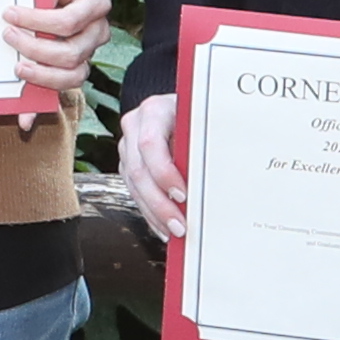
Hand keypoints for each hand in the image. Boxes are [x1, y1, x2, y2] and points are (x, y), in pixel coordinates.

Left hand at [0, 0, 110, 128]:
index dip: (38, 20)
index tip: (9, 13)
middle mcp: (97, 32)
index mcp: (96, 4)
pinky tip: (25, 119)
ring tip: (17, 68)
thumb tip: (30, 3)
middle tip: (8, 36)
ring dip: (42, 77)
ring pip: (72, 77)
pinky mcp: (71, 69)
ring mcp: (86, 53)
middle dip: (36, 49)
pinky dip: (41, 107)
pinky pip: (60, 92)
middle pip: (72, 53)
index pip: (70, 21)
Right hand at [119, 89, 187, 241]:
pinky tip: (162, 226)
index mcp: (154, 110)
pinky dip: (149, 212)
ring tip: (173, 231)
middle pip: (139, 170)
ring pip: (133, 185)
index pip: (150, 144)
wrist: (180, 108)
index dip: (164, 173)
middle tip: (179, 224)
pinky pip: (134, 191)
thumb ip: (201, 144)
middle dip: (160, 203)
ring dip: (154, 213)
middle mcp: (135, 125)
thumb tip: (212, 176)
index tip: (183, 195)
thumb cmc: (195, 116)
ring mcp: (128, 145)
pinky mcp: (127, 162)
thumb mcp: (200, 123)